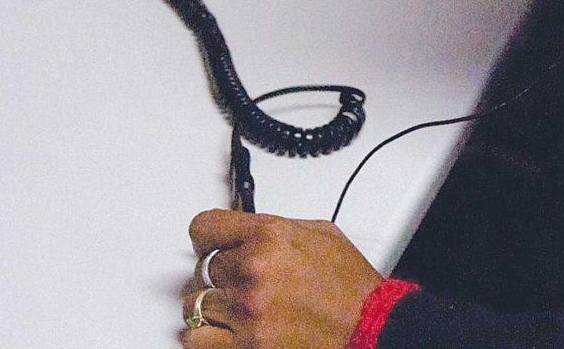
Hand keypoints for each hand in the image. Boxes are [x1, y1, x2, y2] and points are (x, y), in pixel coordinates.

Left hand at [181, 209, 382, 347]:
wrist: (367, 325)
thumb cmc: (350, 286)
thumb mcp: (320, 232)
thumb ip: (276, 229)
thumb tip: (250, 232)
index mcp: (270, 235)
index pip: (205, 227)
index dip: (206, 237)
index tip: (209, 245)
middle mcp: (254, 268)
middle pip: (204, 268)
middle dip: (221, 275)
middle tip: (240, 281)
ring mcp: (247, 310)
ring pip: (196, 303)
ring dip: (214, 306)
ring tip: (234, 308)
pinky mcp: (246, 345)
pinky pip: (196, 339)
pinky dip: (205, 337)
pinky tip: (223, 331)